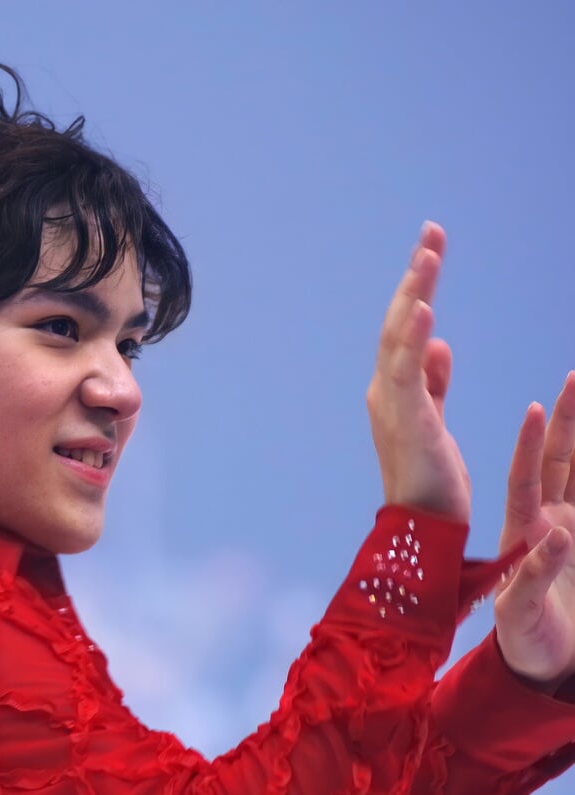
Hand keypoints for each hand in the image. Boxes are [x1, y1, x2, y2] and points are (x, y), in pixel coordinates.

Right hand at [366, 222, 471, 521]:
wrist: (425, 530)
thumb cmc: (432, 483)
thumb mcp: (435, 421)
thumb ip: (433, 383)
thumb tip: (438, 343)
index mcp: (395, 392)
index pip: (406, 328)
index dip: (418, 287)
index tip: (433, 247)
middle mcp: (385, 392)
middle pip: (399, 322)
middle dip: (416, 277)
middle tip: (432, 234)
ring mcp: (392, 405)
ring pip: (399, 339)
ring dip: (414, 296)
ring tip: (428, 256)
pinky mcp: (407, 421)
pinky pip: (407, 373)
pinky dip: (413, 339)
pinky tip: (425, 308)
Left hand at [494, 372, 574, 687]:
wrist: (544, 662)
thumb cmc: (524, 639)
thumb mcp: (522, 610)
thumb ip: (536, 576)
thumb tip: (557, 538)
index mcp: (526, 533)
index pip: (527, 477)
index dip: (529, 444)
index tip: (535, 408)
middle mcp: (550, 522)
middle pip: (560, 461)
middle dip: (568, 420)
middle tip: (574, 377)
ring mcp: (572, 529)